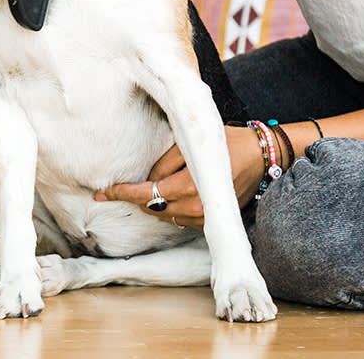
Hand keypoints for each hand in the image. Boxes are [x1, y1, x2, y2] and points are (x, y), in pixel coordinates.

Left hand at [95, 125, 265, 229]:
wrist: (262, 157)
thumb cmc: (229, 143)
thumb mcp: (193, 143)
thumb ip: (166, 162)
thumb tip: (148, 179)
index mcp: (187, 187)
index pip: (145, 194)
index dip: (120, 194)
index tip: (101, 193)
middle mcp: (194, 208)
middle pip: (151, 207)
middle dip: (132, 198)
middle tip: (112, 190)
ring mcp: (203, 218)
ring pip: (163, 215)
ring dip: (150, 203)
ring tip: (138, 189)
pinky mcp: (210, 221)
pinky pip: (178, 217)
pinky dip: (167, 207)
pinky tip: (164, 194)